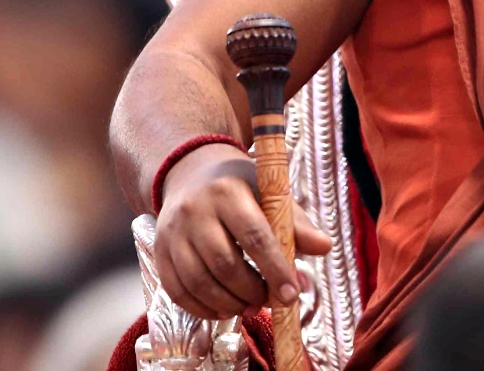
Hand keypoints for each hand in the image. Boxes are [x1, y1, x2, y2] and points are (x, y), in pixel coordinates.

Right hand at [153, 142, 332, 319]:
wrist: (190, 174)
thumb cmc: (239, 187)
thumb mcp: (268, 192)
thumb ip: (295, 222)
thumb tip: (324, 247)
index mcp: (229, 192)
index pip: (254, 236)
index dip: (275, 268)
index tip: (292, 294)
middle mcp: (196, 211)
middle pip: (225, 264)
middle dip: (253, 291)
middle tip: (271, 302)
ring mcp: (173, 233)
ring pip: (200, 282)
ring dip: (230, 303)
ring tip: (251, 307)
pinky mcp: (159, 252)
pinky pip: (178, 291)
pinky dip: (203, 308)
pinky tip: (225, 309)